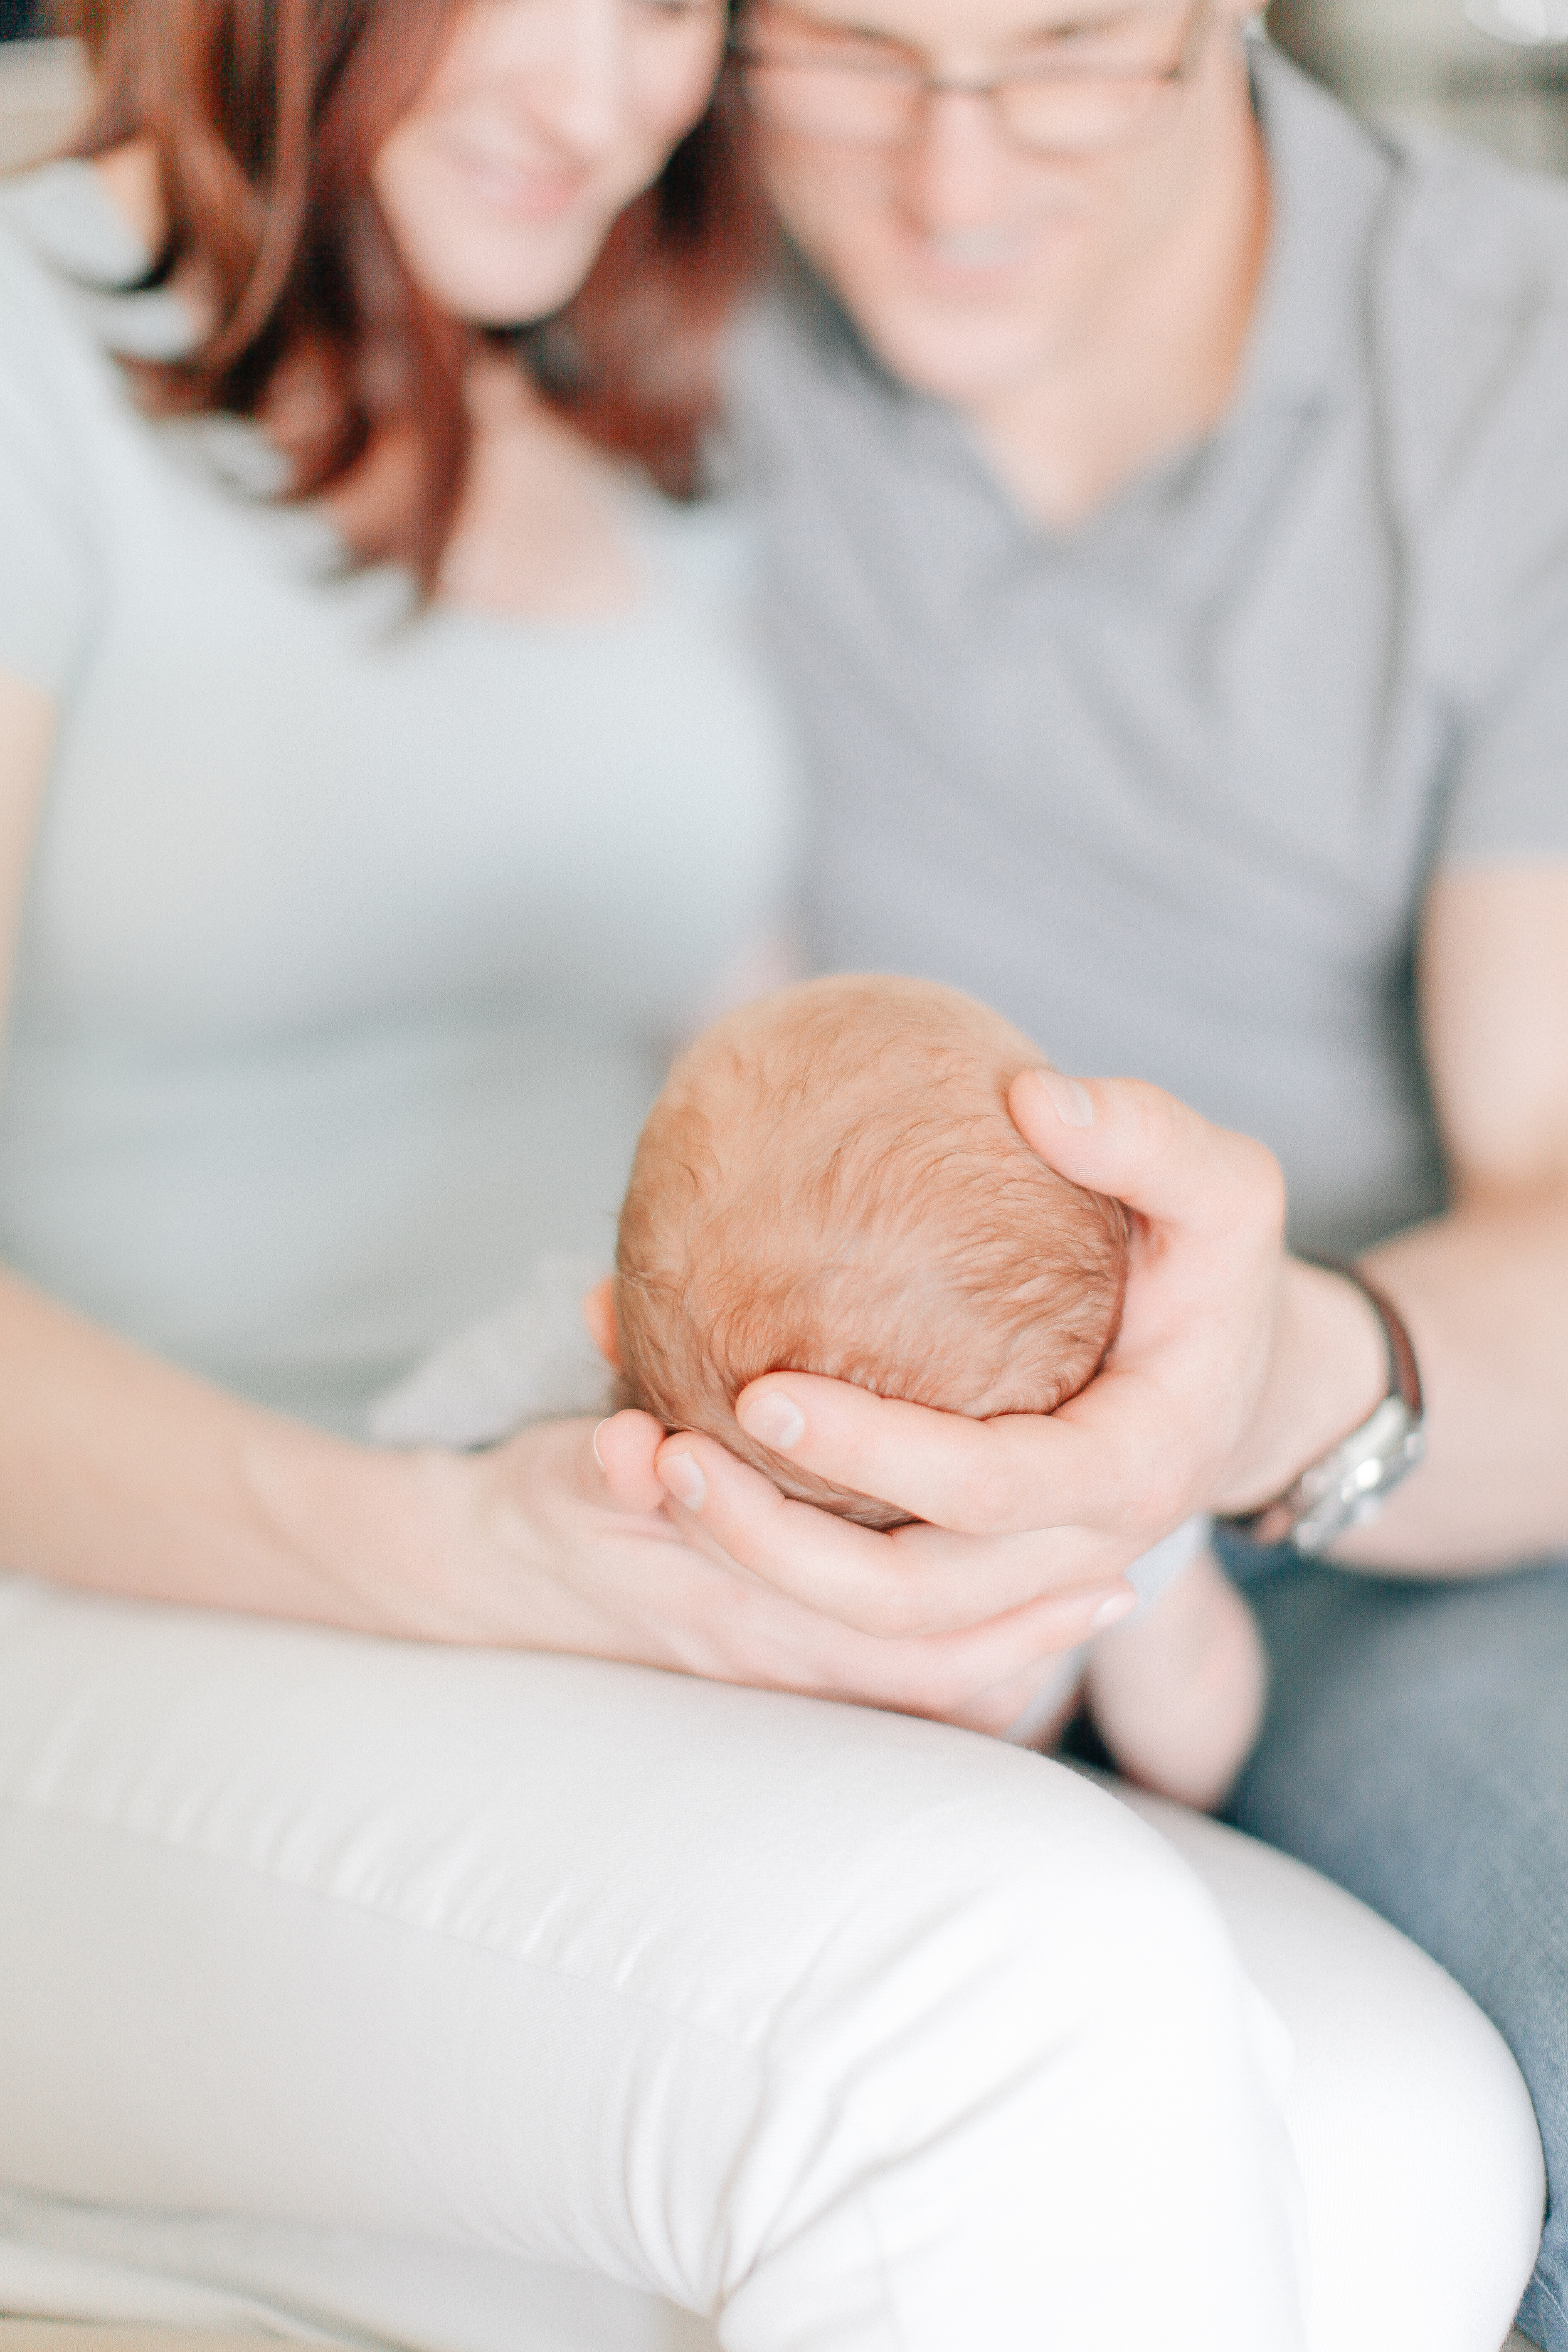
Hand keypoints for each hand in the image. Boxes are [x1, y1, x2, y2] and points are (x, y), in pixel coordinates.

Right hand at [401, 1408, 1130, 1735]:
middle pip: (926, 1676)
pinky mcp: (762, 1662)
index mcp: (730, 1612)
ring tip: (1098, 1602)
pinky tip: (1010, 1622)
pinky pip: (880, 1684)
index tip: (1067, 1545)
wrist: (477, 1577)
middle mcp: (766, 1659)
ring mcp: (767, 1670)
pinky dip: (952, 1665)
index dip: (986, 1602)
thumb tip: (644, 1445)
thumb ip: (604, 1463)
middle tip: (1121, 1582)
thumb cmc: (532, 1511)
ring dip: (1004, 1651)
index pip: (881, 1626)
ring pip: (914, 1689)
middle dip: (1026, 1634)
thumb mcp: (557, 1476)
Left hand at [648, 1073, 1383, 1613]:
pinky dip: (763, 1548)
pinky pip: (859, 1597)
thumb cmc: (1220, 1274)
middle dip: (776, 1550)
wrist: (1242, 1386)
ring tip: (649, 1467)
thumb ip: (1150, 1138)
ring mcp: (1018, 1583)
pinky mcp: (971, 1577)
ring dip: (752, 1564)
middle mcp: (1072, 1554)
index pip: (985, 1490)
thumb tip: (1033, 1094)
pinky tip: (667, 1453)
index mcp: (1126, 1471)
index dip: (874, 1454)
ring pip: (872, 1626)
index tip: (762, 1389)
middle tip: (666, 1457)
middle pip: (906, 1600)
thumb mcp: (1227, 1191)